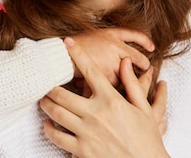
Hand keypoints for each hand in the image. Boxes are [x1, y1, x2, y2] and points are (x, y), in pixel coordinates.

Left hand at [39, 38, 169, 157]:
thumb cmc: (147, 139)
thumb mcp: (144, 109)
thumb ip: (132, 84)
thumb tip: (125, 62)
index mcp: (111, 101)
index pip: (90, 71)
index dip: (77, 54)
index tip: (67, 43)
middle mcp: (96, 114)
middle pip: (62, 93)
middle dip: (50, 85)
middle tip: (45, 81)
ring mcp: (87, 132)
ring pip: (56, 113)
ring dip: (46, 104)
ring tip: (43, 100)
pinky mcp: (82, 150)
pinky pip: (58, 137)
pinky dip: (49, 129)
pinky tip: (48, 125)